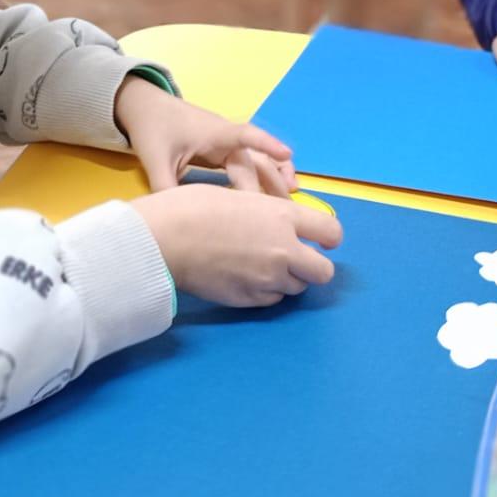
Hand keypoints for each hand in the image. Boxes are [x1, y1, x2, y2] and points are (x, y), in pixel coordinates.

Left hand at [115, 77, 296, 196]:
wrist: (146, 108)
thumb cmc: (153, 129)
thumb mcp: (156, 161)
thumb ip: (166, 190)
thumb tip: (178, 220)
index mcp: (214, 134)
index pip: (247, 136)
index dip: (267, 144)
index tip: (286, 154)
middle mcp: (228, 137)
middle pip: (256, 160)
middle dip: (270, 183)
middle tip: (282, 212)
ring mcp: (228, 143)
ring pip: (259, 160)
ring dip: (276, 175)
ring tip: (292, 195)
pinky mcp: (225, 150)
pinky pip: (252, 161)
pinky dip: (268, 171)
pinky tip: (279, 185)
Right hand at [134, 183, 342, 306]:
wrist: (164, 239)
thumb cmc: (193, 207)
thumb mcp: (240, 196)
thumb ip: (268, 214)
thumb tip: (279, 224)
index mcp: (282, 216)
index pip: (331, 232)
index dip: (329, 238)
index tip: (321, 240)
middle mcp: (284, 250)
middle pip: (324, 272)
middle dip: (314, 266)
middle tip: (294, 259)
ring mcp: (268, 279)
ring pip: (296, 288)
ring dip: (286, 279)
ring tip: (260, 266)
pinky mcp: (249, 300)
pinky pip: (271, 300)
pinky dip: (265, 291)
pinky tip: (244, 278)